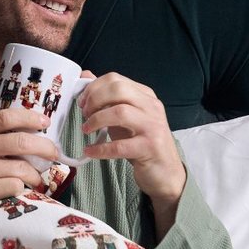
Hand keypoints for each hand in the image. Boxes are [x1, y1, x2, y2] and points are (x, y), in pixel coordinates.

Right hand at [0, 108, 59, 213]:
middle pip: (22, 143)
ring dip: (35, 173)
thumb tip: (21, 128)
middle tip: (54, 152)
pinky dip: (20, 186)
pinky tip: (17, 186)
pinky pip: (15, 186)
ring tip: (36, 175)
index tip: (44, 122)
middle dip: (45, 147)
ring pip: (23, 169)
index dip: (30, 118)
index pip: (7, 117)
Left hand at [78, 72, 185, 206]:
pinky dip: (100, 148)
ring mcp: (152, 127)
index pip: (116, 79)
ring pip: (120, 112)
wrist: (166, 173)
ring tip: (85, 130)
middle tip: (84, 114)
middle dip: (94, 99)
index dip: (93, 88)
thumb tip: (86, 76)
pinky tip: (90, 151)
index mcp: (146, 96)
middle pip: (119, 90)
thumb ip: (107, 98)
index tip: (82, 101)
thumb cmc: (142, 143)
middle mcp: (152, 107)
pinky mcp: (150, 148)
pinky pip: (120, 146)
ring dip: (96, 120)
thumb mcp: (124, 117)